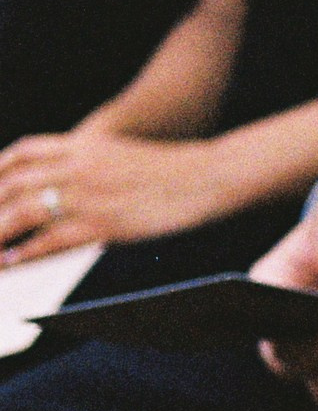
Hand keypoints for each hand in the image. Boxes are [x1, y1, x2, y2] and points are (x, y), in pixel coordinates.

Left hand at [0, 126, 233, 259]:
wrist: (206, 177)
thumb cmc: (172, 170)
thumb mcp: (122, 154)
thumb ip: (91, 161)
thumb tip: (71, 180)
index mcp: (84, 146)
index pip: (24, 152)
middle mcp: (78, 167)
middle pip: (14, 184)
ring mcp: (88, 196)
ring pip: (23, 212)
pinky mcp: (102, 224)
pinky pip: (51, 241)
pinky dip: (25, 253)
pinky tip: (11, 264)